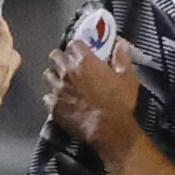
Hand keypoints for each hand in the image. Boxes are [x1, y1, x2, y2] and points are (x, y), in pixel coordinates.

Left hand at [43, 35, 141, 149]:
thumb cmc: (118, 105)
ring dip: (56, 76)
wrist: (110, 130)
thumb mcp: (127, 77)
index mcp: (85, 62)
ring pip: (48, 74)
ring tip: (65, 81)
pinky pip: (47, 97)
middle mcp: (68, 73)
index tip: (84, 52)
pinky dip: (53, 97)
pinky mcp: (54, 107)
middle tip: (71, 64)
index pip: (73, 44)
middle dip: (62, 58)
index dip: (79, 48)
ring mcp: (59, 90)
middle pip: (55, 56)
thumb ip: (122, 58)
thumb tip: (120, 45)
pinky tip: (62, 100)